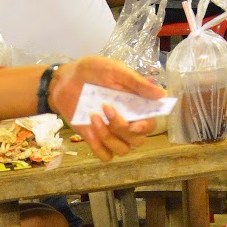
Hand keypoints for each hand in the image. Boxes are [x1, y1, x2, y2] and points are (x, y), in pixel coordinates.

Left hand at [48, 56, 164, 160]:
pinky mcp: (95, 139)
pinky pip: (105, 155)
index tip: (136, 124)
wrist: (64, 79)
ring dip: (109, 137)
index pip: (151, 123)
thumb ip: (137, 83)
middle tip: (106, 108)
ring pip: (123, 150)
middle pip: (138, 140)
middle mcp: (128, 122)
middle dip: (123, 128)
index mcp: (136, 106)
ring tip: (94, 116)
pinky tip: (89, 129)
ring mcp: (111, 133)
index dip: (147, 127)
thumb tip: (161, 94)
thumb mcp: (115, 70)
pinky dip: (99, 146)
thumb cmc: (92, 71)